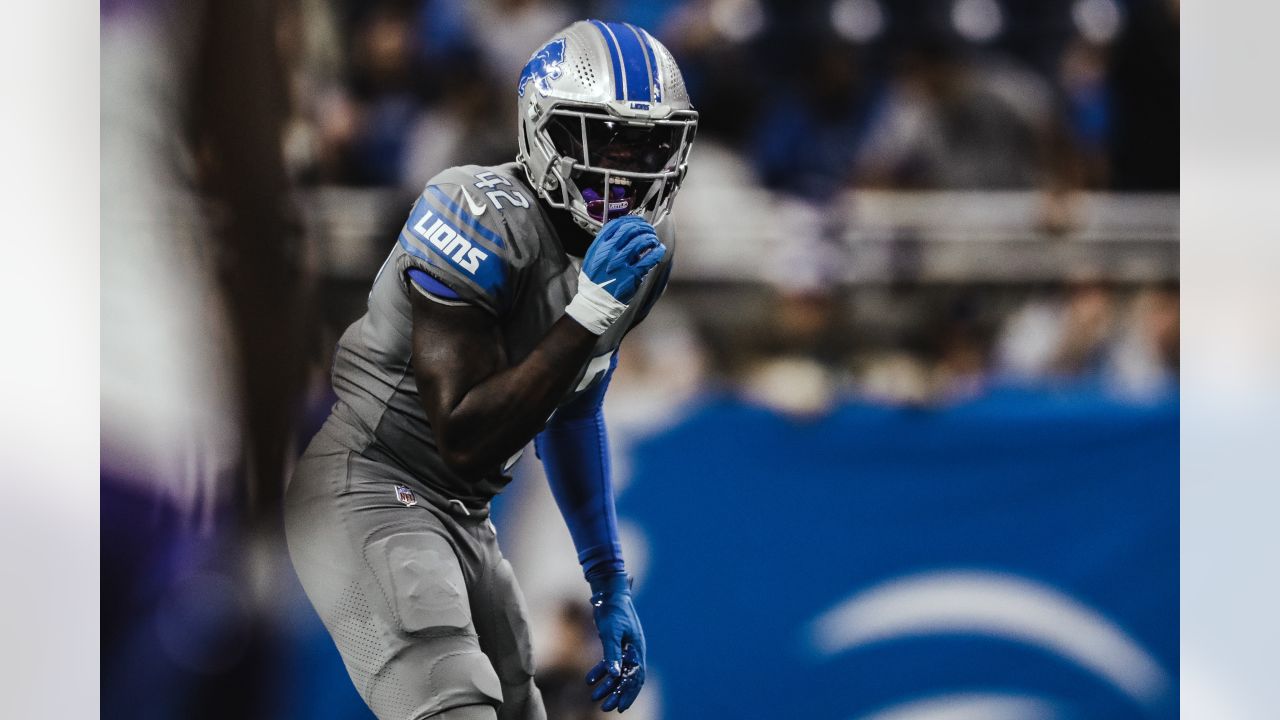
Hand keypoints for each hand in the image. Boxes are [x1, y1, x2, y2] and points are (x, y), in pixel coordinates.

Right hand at [581, 216, 664, 304]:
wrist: (595, 302)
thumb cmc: (594, 281)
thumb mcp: (593, 259)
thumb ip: (604, 245)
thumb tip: (621, 233)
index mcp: (600, 247)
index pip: (616, 225)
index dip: (630, 219)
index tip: (637, 221)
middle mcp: (610, 252)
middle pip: (630, 230)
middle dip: (643, 227)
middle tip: (648, 230)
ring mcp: (621, 263)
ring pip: (641, 241)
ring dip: (650, 237)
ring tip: (653, 239)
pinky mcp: (632, 274)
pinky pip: (649, 258)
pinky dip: (657, 251)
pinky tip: (659, 249)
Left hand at [585, 574, 645, 712]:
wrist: (609, 592)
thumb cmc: (612, 610)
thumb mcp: (610, 632)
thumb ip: (612, 653)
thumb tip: (614, 674)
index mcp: (637, 648)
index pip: (636, 677)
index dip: (629, 693)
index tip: (619, 707)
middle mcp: (634, 650)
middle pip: (628, 678)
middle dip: (617, 694)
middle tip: (605, 708)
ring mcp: (626, 647)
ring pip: (618, 672)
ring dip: (608, 685)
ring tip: (594, 697)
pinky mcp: (616, 643)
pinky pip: (611, 662)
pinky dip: (601, 671)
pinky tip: (589, 679)